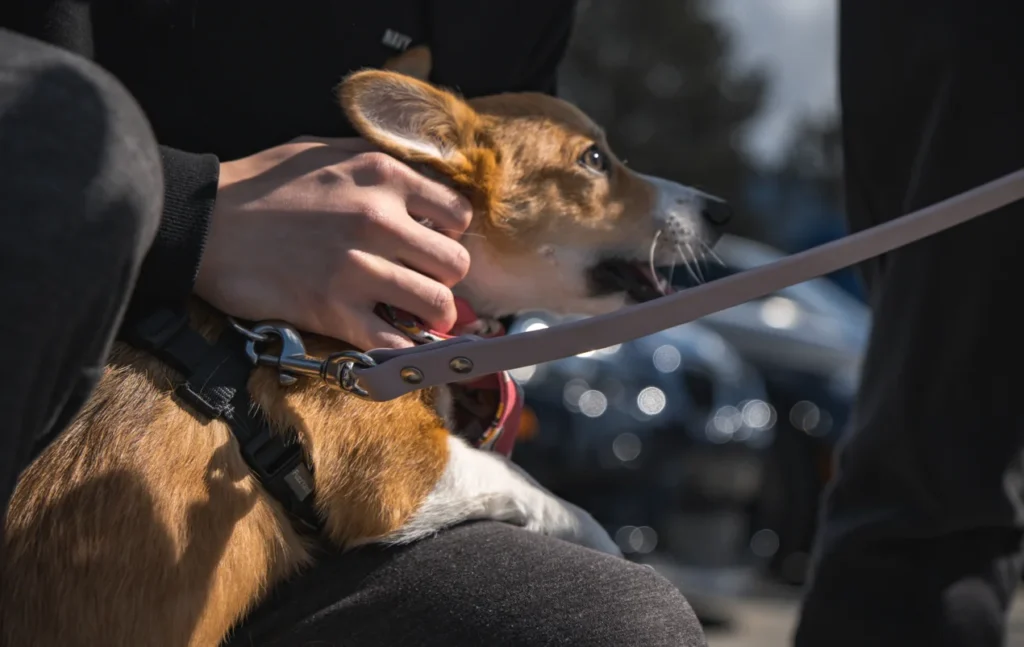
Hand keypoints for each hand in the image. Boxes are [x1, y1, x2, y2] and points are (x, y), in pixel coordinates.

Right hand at [195, 137, 471, 349]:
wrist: (202, 223)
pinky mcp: (333, 310)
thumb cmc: (260, 184)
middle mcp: (379, 219)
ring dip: (433, 317)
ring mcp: (358, 268)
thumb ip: (376, 165)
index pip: (458, 215)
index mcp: (382, 176)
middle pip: (456, 264)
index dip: (449, 234)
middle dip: (445, 279)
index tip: (429, 245)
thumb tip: (419, 188)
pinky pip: (396, 342)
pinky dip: (402, 349)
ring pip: (438, 306)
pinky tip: (392, 341)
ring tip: (416, 317)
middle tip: (424, 285)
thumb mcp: (323, 151)